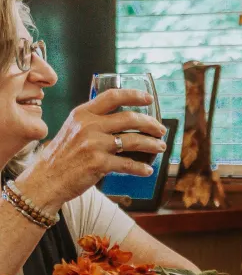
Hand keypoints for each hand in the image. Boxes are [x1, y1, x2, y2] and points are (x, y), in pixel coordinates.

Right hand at [15, 88, 167, 212]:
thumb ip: (93, 121)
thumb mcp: (73, 129)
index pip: (113, 97)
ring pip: (133, 141)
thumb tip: (122, 120)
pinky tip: (148, 170)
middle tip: (161, 129)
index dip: (134, 95)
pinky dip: (141, 168)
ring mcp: (94, 145)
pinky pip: (127, 164)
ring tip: (161, 147)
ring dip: (151, 144)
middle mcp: (88, 126)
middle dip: (150, 124)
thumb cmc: (62, 156)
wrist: (47, 179)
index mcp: (83, 113)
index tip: (149, 99)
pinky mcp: (99, 164)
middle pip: (129, 119)